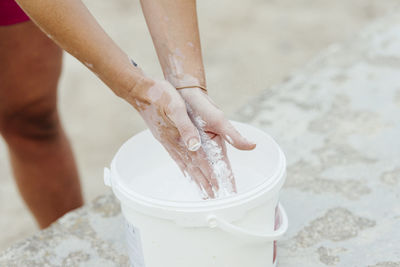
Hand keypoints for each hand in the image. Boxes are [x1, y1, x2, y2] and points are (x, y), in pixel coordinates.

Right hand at [125, 78, 254, 198]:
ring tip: (203, 192)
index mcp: (180, 138)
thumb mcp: (176, 108)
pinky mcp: (165, 139)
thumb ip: (186, 128)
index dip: (210, 175)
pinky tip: (187, 172)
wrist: (140, 91)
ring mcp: (169, 143)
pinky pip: (178, 159)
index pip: (200, 161)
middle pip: (194, 168)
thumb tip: (195, 145)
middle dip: (205, 184)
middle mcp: (174, 144)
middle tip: (214, 198)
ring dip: (196, 179)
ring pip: (186, 166)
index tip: (218, 189)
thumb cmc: (160, 96)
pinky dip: (185, 169)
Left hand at [178, 87, 255, 197]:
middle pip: (214, 173)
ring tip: (207, 199)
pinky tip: (193, 180)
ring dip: (205, 184)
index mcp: (218, 144)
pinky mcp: (187, 143)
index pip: (225, 168)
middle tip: (218, 206)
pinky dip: (193, 173)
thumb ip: (232, 134)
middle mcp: (209, 147)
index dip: (229, 183)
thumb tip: (252, 146)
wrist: (186, 92)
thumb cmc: (203, 104)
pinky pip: (190, 162)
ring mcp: (198, 146)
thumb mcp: (218, 119)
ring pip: (202, 170)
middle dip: (217, 188)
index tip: (233, 198)